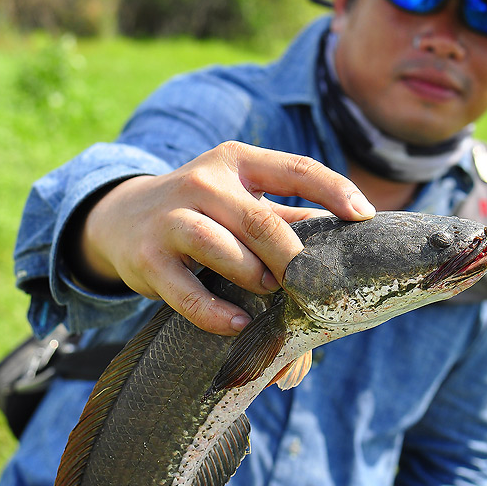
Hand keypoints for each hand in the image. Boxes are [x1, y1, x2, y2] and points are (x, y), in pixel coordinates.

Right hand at [72, 141, 374, 333]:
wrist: (122, 219)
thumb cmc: (204, 213)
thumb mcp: (242, 201)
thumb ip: (290, 219)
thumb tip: (349, 249)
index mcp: (238, 161)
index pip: (296, 168)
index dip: (335, 191)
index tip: (364, 218)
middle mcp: (203, 182)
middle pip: (261, 220)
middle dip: (293, 258)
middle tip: (312, 285)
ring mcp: (171, 219)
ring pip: (221, 248)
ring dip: (254, 278)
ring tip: (270, 294)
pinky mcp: (148, 259)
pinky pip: (187, 292)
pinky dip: (216, 313)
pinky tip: (239, 324)